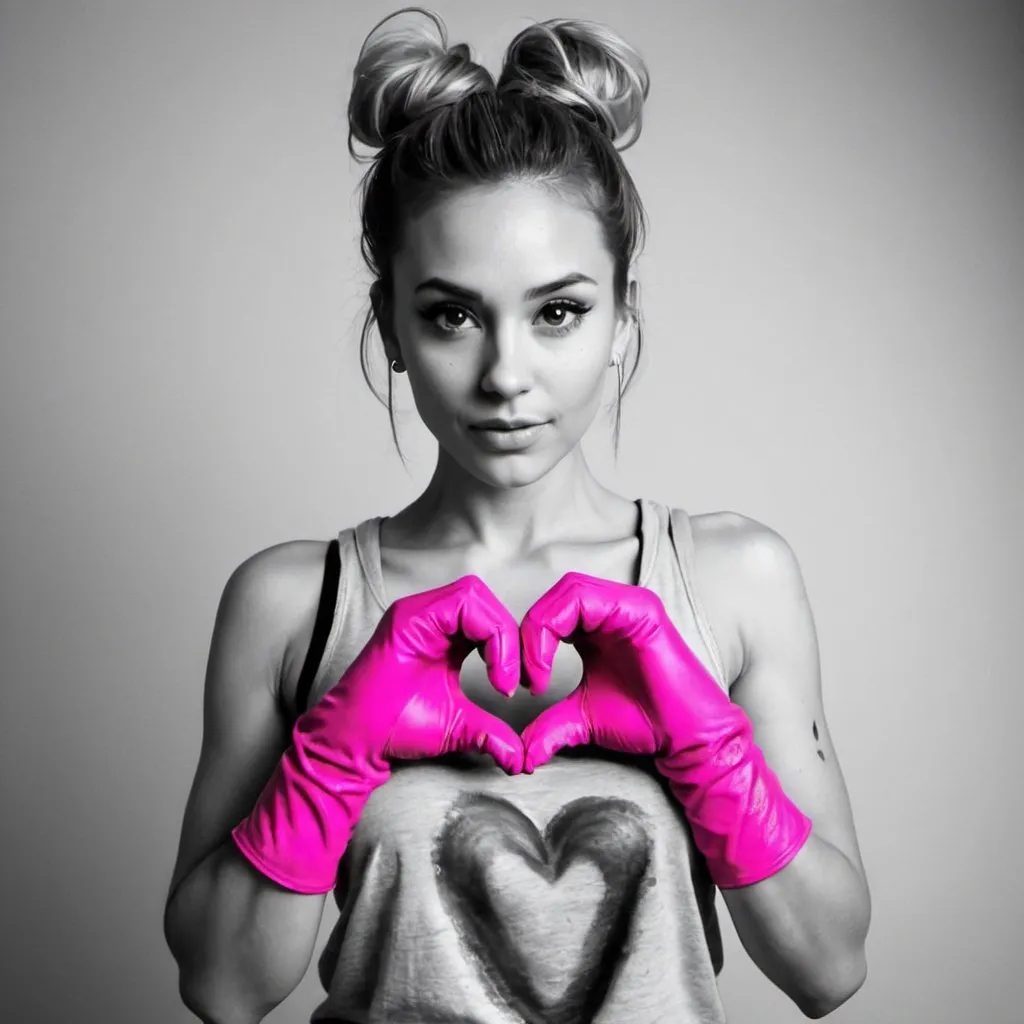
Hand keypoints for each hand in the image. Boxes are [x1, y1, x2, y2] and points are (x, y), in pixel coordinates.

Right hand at [232, 575, 523, 892]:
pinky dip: (486, 634)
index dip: (515, 646)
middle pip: (484, 598)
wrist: (357, 743)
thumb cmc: (396, 729)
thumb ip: (491, 734)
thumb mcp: (458, 728)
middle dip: (511, 636)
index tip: (525, 687)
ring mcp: (416, 614)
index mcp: (443, 633)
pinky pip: (459, 603)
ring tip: (504, 678)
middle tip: (519, 680)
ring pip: (473, 594)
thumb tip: (521, 760)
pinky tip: (492, 673)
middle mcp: (429, 616)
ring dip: (499, 634)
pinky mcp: (406, 618)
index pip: (490, 616)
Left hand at [519, 572, 717, 771]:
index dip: (526, 642)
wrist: (683, 739)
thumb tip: (523, 755)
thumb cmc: (644, 723)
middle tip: (527, 678)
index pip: (551, 609)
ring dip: (541, 629)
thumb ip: (549, 726)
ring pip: (569, 590)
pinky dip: (557, 628)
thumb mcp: (581, 720)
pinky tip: (553, 667)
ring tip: (539, 674)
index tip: (523, 686)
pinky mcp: (641, 611)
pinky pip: (587, 600)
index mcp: (598, 624)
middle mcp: (613, 609)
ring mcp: (629, 606)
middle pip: (556, 594)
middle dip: (530, 632)